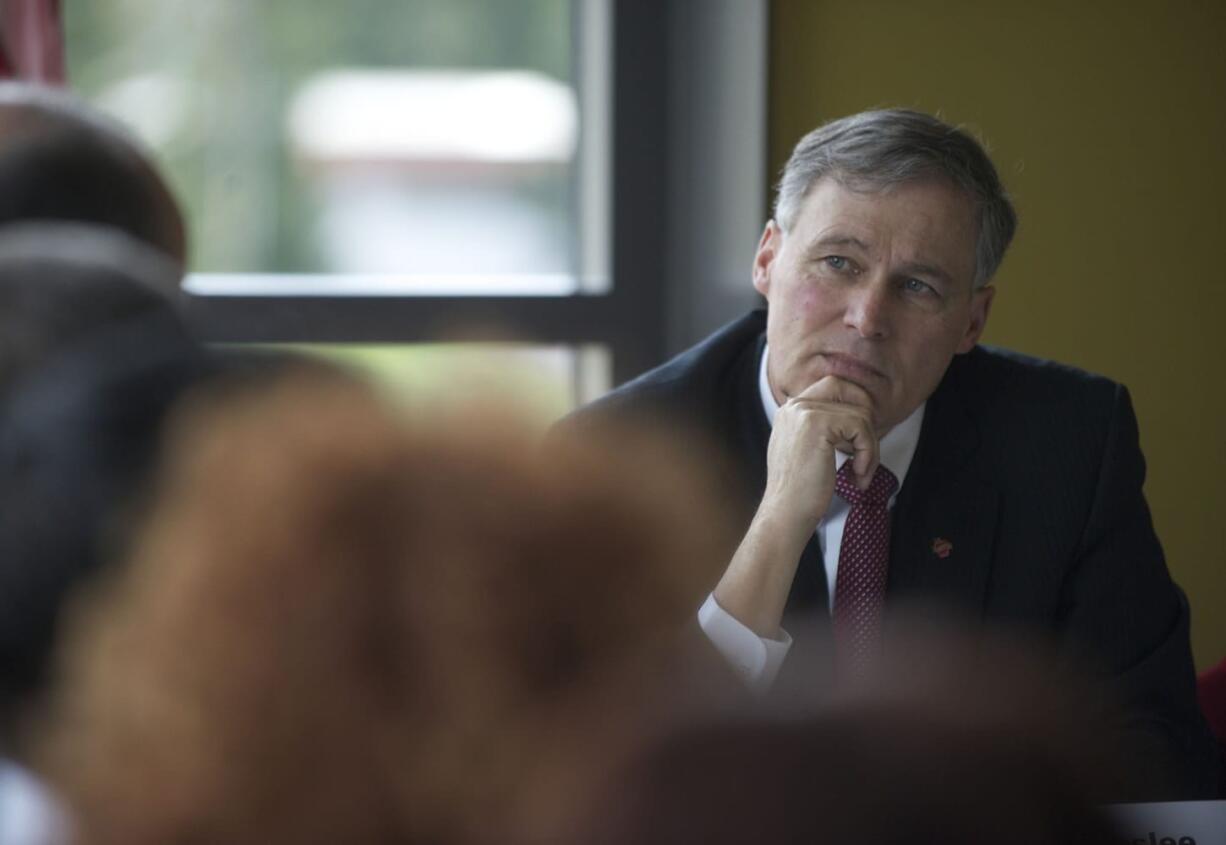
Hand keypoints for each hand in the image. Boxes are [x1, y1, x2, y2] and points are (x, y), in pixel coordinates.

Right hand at [760, 375, 879, 533]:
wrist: (785, 515)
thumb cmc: (801, 493)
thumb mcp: (808, 452)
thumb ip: (824, 430)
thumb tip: (858, 419)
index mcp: (790, 412)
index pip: (831, 387)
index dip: (853, 407)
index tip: (860, 440)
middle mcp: (794, 407)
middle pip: (843, 386)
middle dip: (865, 414)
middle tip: (867, 447)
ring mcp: (803, 412)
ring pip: (859, 412)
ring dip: (870, 446)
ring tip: (861, 473)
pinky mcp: (817, 423)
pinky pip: (861, 425)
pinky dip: (869, 452)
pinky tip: (857, 476)